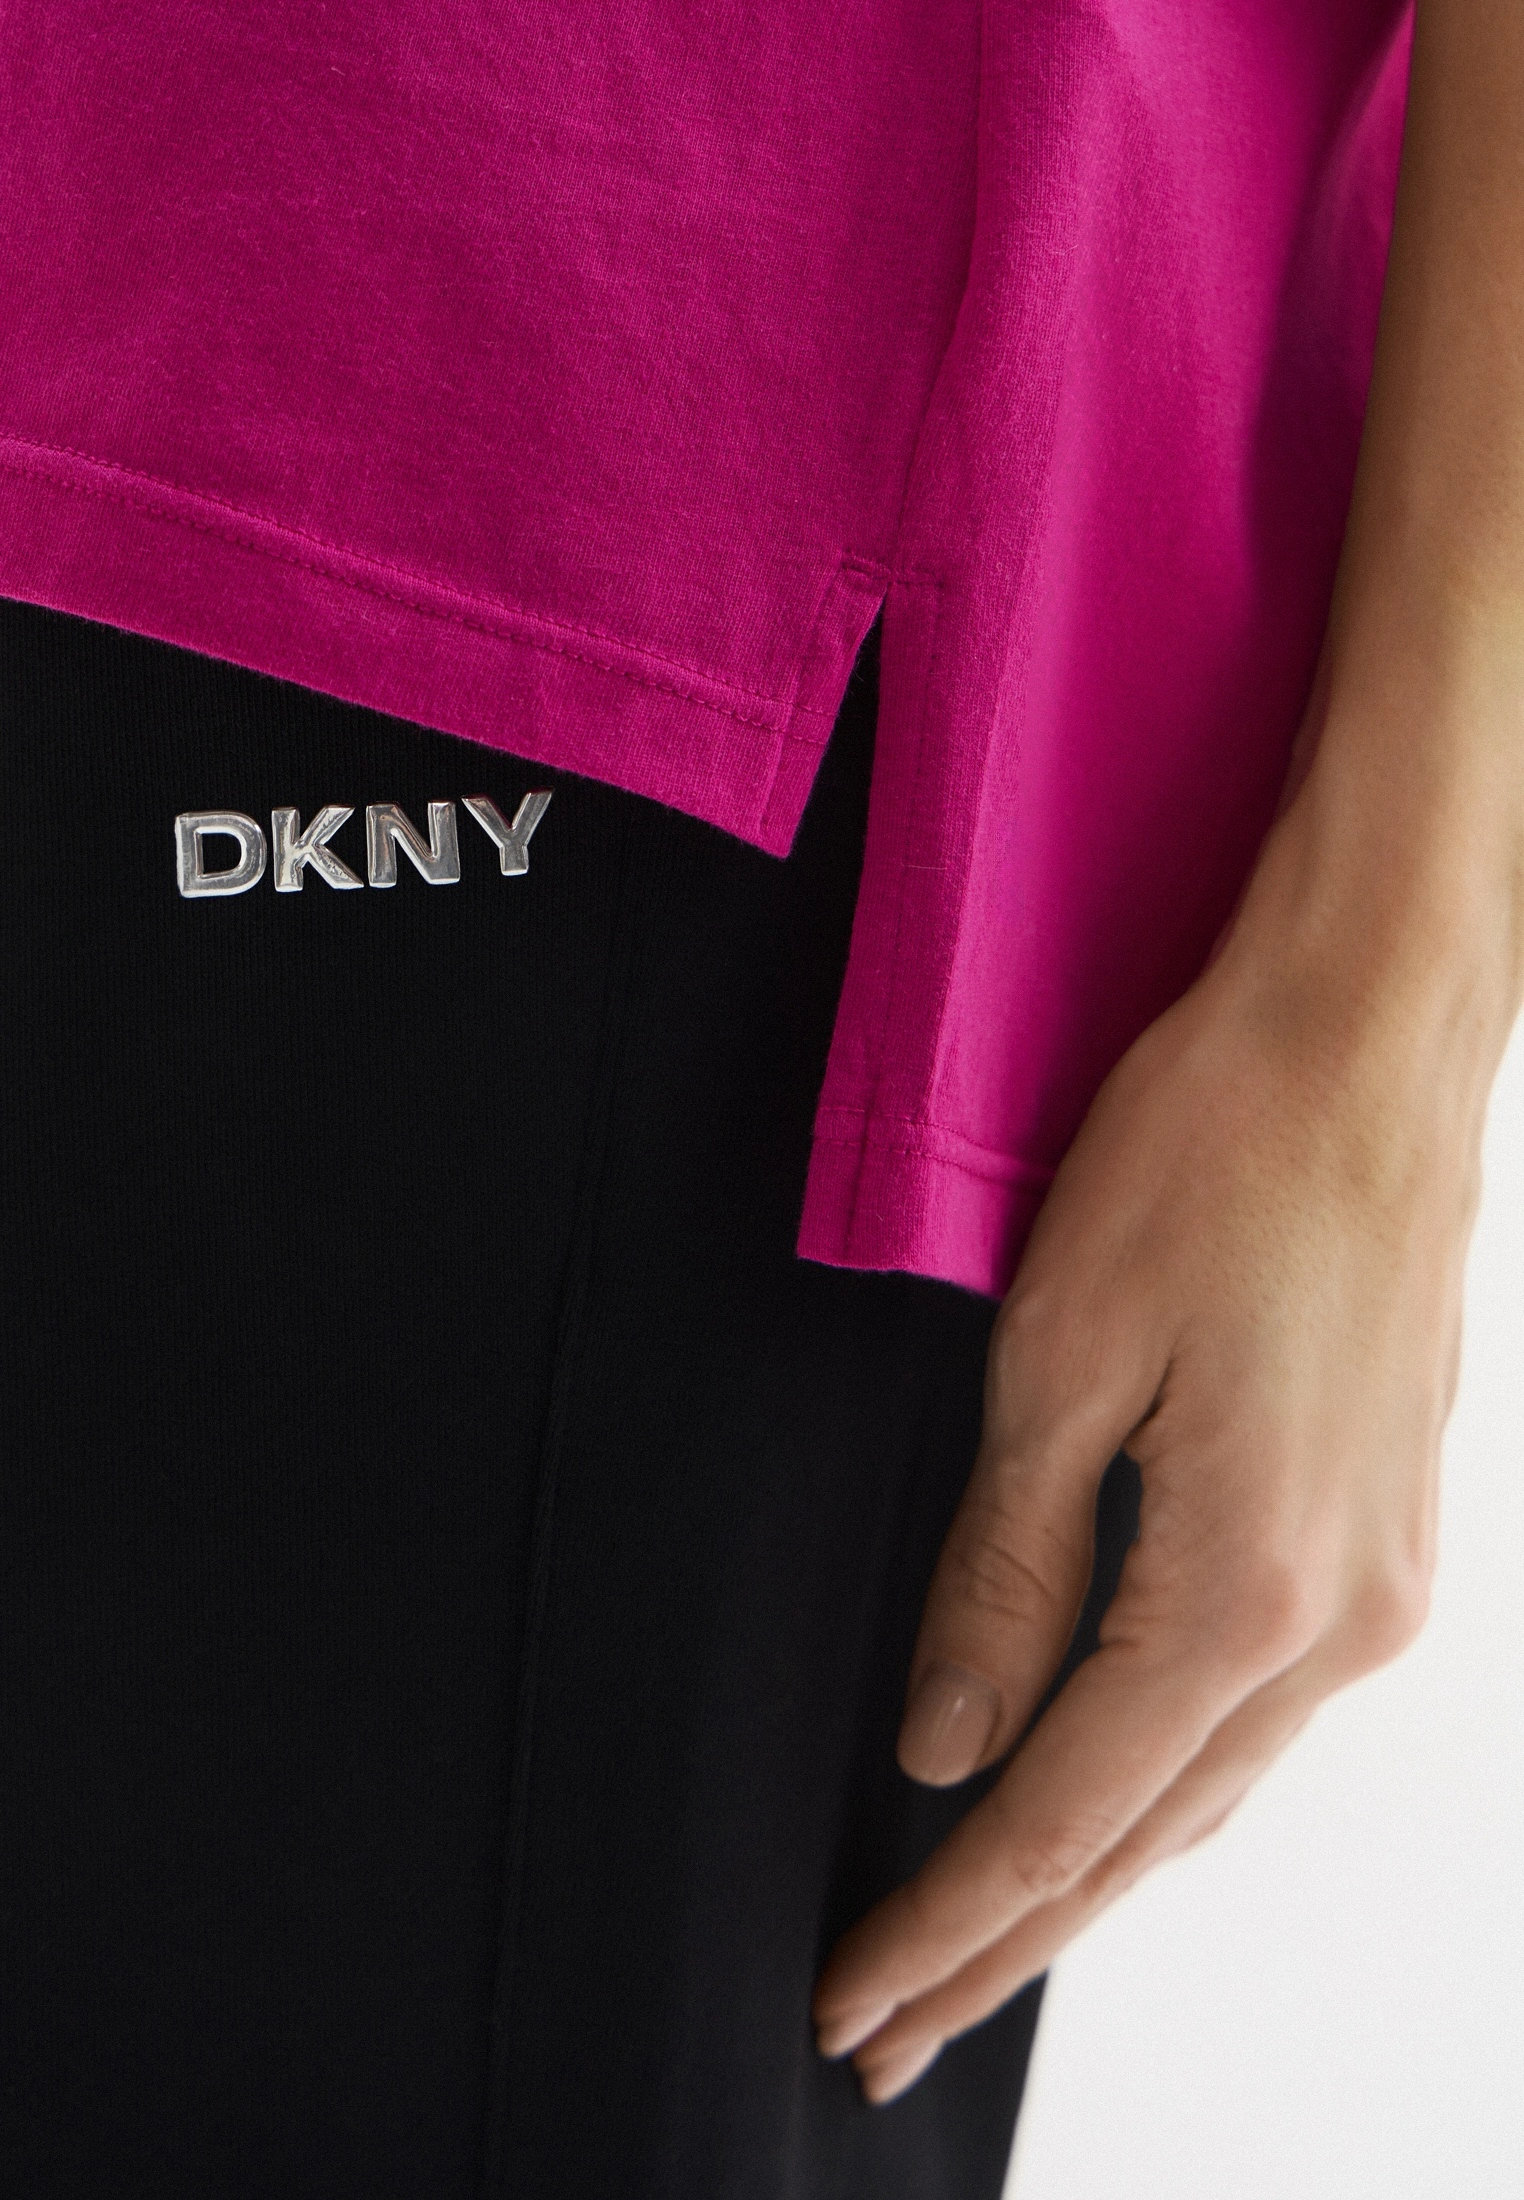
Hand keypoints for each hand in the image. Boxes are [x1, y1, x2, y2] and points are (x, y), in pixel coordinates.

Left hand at [810, 902, 1484, 2102]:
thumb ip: (1007, 1574)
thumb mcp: (1062, 1364)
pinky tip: (1107, 1798)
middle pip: (1142, 1835)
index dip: (947, 1923)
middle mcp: (1337, 1622)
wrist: (1369, 1040)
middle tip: (890, 2027)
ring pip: (1208, 1786)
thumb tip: (950, 1742)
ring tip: (976, 1946)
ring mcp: (1379, 1581)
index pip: (1061, 1816)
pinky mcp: (1383, 1530)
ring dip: (1089, 1873)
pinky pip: (1253, 1709)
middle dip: (1006, 1942)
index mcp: (1244, 1590)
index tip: (854, 2003)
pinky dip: (1161, 1780)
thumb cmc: (1215, 1160)